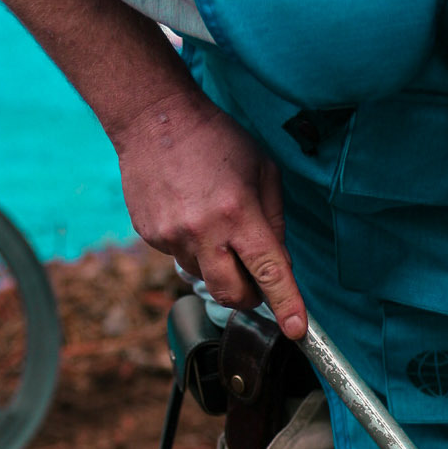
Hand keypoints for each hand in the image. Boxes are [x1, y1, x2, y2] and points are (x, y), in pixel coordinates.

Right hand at [113, 87, 305, 336]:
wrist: (153, 118)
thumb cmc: (216, 139)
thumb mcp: (264, 171)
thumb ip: (275, 221)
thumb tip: (280, 265)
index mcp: (239, 213)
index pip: (269, 272)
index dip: (286, 305)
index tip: (297, 331)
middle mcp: (203, 231)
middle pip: (231, 294)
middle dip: (249, 296)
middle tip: (255, 277)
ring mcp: (171, 236)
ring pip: (204, 277)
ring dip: (218, 265)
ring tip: (214, 223)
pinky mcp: (150, 236)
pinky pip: (180, 258)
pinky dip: (193, 247)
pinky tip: (190, 213)